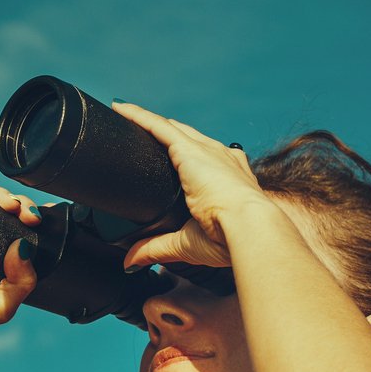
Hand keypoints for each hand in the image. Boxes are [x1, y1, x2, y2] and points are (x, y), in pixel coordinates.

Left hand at [107, 100, 269, 270]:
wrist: (249, 228)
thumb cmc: (230, 239)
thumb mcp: (187, 244)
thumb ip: (157, 248)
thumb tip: (131, 262)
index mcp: (229, 178)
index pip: (202, 160)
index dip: (182, 154)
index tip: (168, 156)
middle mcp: (221, 158)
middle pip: (185, 138)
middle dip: (163, 132)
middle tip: (138, 130)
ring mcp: (206, 151)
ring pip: (169, 128)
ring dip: (146, 120)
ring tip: (123, 112)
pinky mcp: (190, 150)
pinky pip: (158, 126)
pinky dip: (139, 116)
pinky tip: (122, 109)